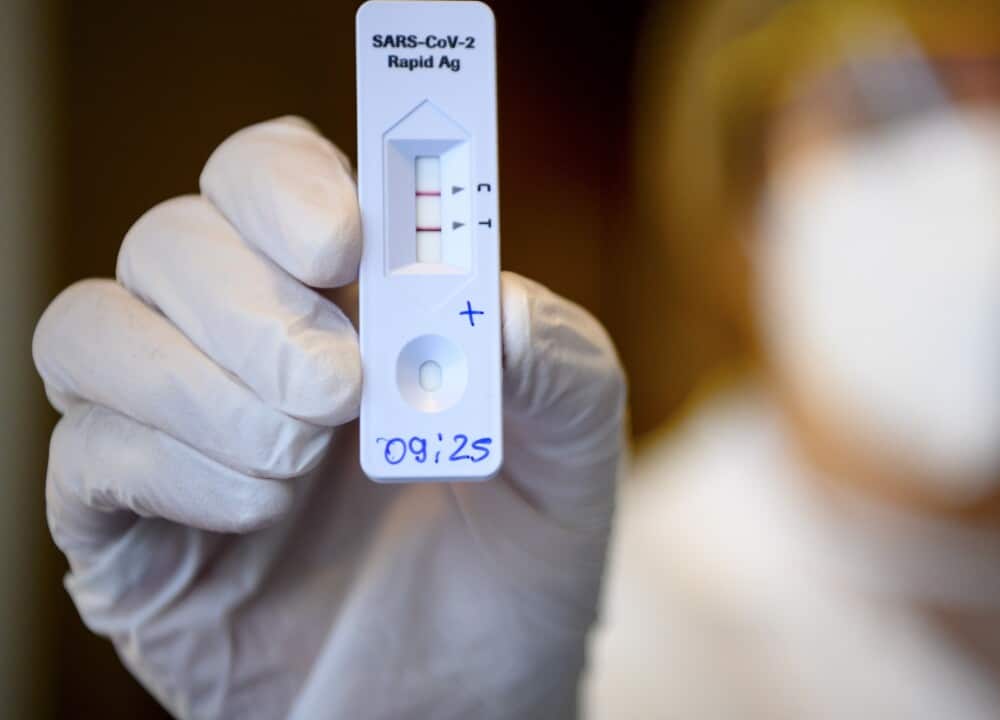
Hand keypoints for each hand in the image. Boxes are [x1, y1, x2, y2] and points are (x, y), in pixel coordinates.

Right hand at [33, 117, 624, 719]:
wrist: (476, 700)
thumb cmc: (517, 561)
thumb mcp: (575, 453)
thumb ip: (555, 358)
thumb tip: (487, 295)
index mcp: (347, 300)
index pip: (265, 176)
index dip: (285, 184)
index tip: (345, 243)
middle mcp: (244, 346)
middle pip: (171, 239)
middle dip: (248, 302)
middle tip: (340, 384)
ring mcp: (174, 433)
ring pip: (89, 329)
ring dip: (200, 386)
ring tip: (305, 455)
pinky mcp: (126, 531)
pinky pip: (81, 456)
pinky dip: (167, 467)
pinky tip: (258, 511)